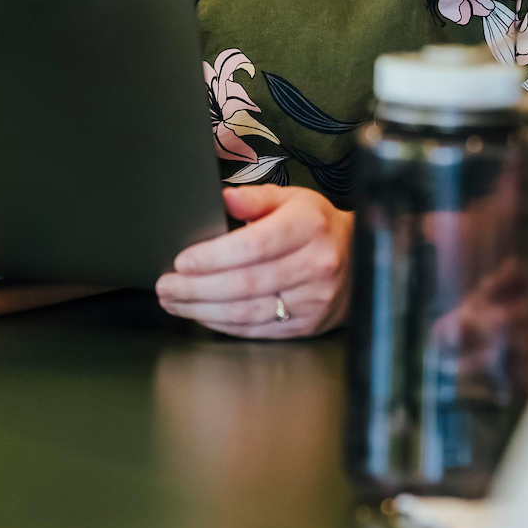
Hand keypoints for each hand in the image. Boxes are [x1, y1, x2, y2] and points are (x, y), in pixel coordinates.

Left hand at [155, 185, 351, 338]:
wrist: (361, 259)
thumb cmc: (315, 225)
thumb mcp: (292, 199)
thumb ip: (256, 198)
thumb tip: (225, 198)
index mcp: (309, 227)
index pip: (254, 245)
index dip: (214, 257)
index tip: (182, 262)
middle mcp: (316, 265)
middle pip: (246, 284)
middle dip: (198, 288)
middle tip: (166, 286)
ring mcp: (314, 300)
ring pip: (249, 312)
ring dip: (203, 310)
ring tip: (174, 302)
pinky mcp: (308, 325)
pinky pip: (258, 329)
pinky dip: (224, 325)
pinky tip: (201, 315)